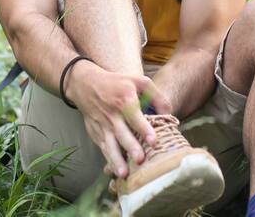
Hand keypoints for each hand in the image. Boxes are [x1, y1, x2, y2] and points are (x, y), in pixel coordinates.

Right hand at [67, 62, 171, 177]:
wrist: (85, 85)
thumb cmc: (117, 84)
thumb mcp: (138, 82)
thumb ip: (156, 96)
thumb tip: (168, 114)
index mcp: (124, 99)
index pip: (135, 116)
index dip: (144, 129)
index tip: (153, 141)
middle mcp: (112, 114)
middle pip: (122, 133)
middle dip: (131, 147)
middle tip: (140, 159)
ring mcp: (103, 126)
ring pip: (110, 145)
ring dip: (116, 159)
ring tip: (124, 173)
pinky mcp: (96, 133)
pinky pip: (103, 148)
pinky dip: (109, 159)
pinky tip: (116, 170)